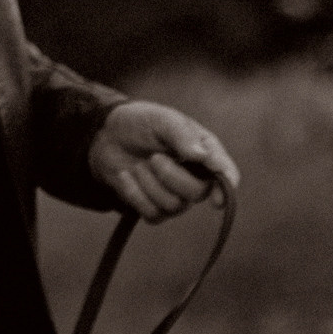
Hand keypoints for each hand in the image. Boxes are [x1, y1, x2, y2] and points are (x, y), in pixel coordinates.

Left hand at [86, 101, 238, 223]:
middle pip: (197, 193)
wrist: (107, 136)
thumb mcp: (161, 119)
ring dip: (149, 184)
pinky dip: (134, 193)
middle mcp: (196, 176)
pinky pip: (152, 214)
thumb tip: (202, 156)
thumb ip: (182, 135)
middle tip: (154, 158)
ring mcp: (176, 195)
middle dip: (171, 176)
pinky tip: (126, 175)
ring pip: (173, 206)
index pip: (225, 174)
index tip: (217, 200)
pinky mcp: (155, 207)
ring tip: (139, 164)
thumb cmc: (140, 123)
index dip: (225, 188)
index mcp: (204, 152)